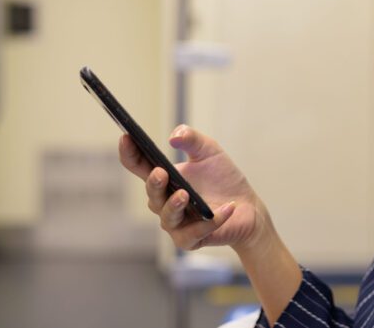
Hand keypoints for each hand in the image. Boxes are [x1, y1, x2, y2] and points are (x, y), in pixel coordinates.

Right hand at [119, 124, 270, 251]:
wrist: (247, 207)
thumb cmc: (222, 179)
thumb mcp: (210, 152)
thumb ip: (192, 139)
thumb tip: (174, 136)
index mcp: (164, 179)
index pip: (139, 166)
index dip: (130, 153)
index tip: (126, 137)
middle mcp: (164, 202)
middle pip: (152, 194)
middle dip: (154, 183)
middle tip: (161, 173)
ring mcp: (176, 223)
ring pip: (168, 217)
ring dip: (174, 205)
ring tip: (184, 194)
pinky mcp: (193, 239)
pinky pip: (198, 231)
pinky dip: (213, 220)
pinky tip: (228, 208)